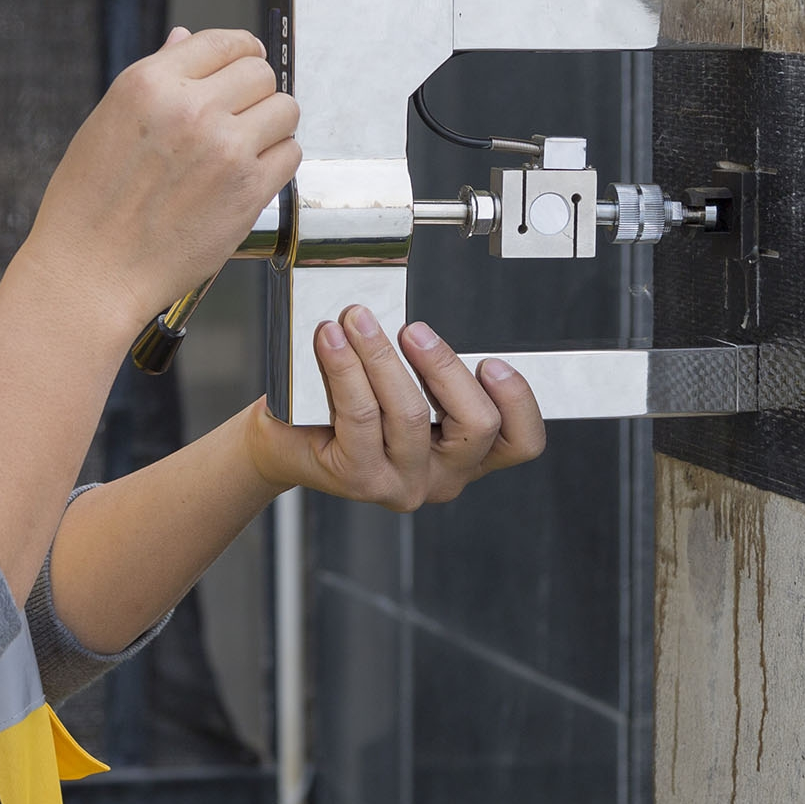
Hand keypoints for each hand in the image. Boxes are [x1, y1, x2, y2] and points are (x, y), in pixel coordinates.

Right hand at [24, 26, 299, 325]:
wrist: (91, 273)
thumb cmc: (87, 207)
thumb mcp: (106, 123)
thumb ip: (155, 80)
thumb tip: (185, 40)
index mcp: (149, 84)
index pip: (223, 41)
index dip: (241, 52)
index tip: (246, 64)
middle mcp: (190, 109)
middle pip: (261, 73)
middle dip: (255, 91)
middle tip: (242, 114)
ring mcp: (225, 148)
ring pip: (285, 110)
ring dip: (272, 125)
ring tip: (246, 146)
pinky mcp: (248, 190)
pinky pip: (291, 155)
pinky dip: (278, 161)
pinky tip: (249, 174)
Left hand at [244, 305, 544, 509]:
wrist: (283, 438)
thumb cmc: (346, 406)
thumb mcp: (404, 387)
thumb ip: (428, 368)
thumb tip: (421, 326)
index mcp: (467, 455)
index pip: (521, 442)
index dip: (518, 401)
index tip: (491, 362)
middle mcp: (443, 477)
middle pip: (476, 424)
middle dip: (445, 365)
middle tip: (412, 330)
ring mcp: (402, 483)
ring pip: (411, 414)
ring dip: (382, 355)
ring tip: (358, 320)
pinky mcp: (359, 479)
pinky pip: (360, 415)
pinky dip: (346, 368)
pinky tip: (332, 340)